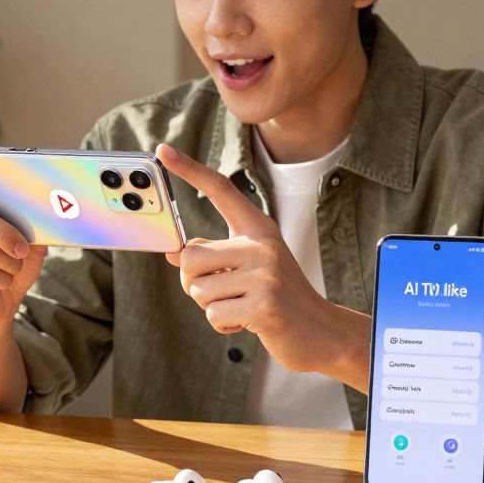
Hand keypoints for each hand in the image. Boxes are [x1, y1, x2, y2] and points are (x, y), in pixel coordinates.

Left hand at [156, 143, 339, 373]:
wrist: (321, 331)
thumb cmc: (277, 297)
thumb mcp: (249, 267)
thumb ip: (214, 257)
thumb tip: (172, 254)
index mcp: (258, 228)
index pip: (220, 189)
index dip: (189, 169)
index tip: (163, 151)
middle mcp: (262, 244)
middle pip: (190, 257)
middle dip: (193, 283)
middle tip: (221, 291)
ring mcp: (265, 274)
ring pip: (198, 290)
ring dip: (211, 306)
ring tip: (241, 306)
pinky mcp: (264, 305)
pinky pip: (214, 315)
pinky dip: (223, 325)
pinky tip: (247, 322)